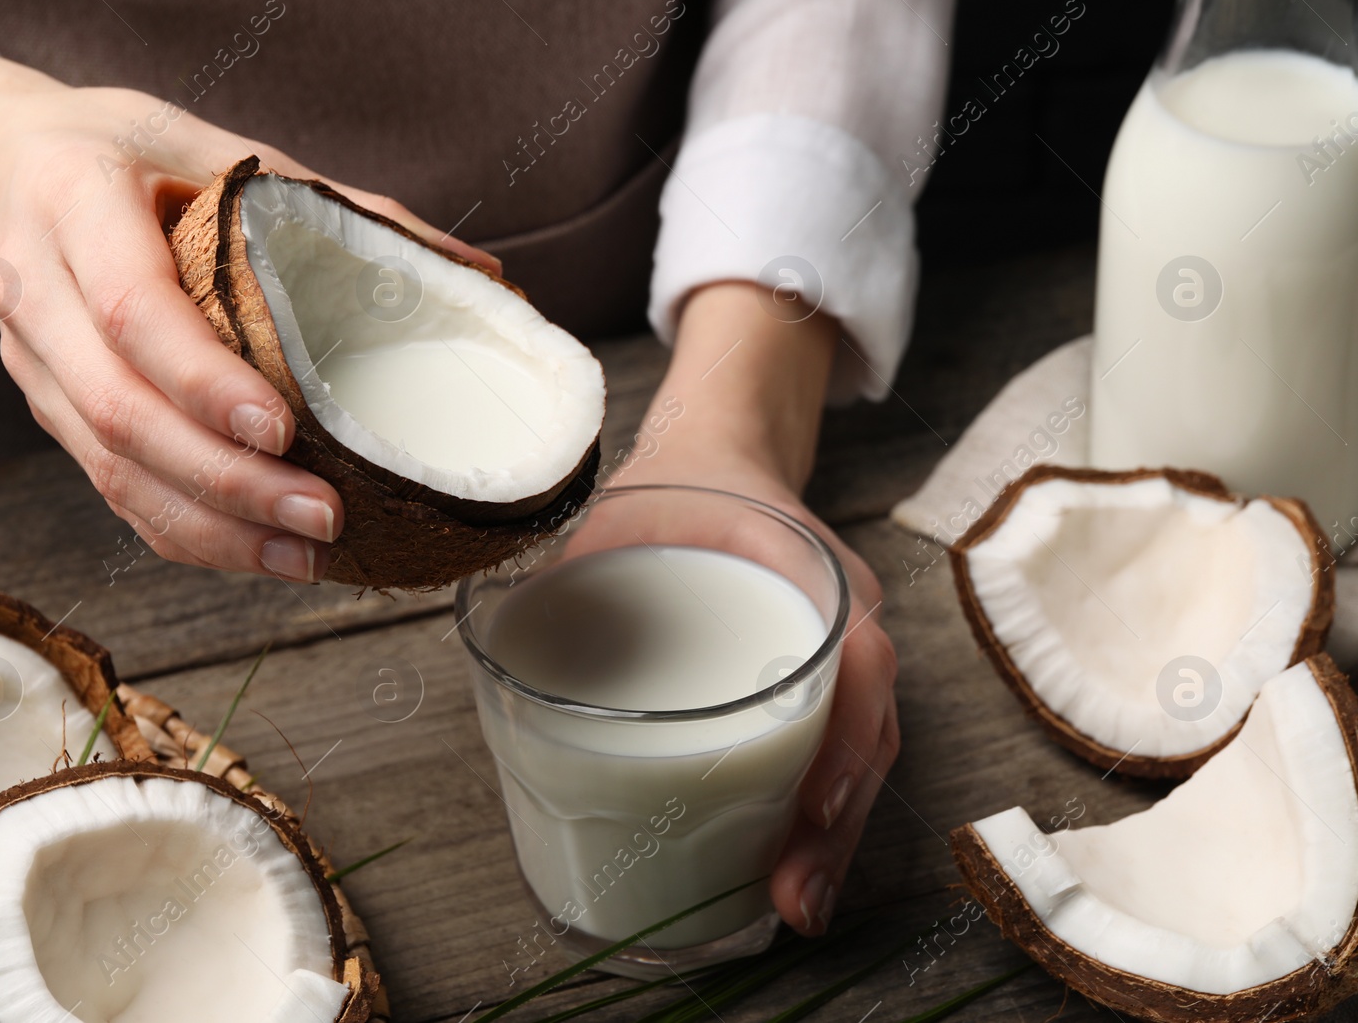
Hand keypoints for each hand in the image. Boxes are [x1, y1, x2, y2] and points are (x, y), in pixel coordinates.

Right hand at [0, 30, 495, 579]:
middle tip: (324, 515)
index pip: (131, 309)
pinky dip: (187, 531)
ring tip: (305, 554)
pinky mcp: (50, 411)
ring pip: (109, 469)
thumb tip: (471, 272)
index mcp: (74, 203)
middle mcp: (37, 291)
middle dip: (225, 479)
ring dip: (212, 525)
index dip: (203, 380)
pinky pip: (111, 488)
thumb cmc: (122, 154)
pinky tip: (258, 552)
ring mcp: (34, 362)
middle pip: (119, 412)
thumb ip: (334, 210)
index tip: (282, 428)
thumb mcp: (217, 148)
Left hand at [604, 283, 897, 936]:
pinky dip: (814, 813)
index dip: (844, 740)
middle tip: (793, 898)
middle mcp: (838, 616)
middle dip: (836, 824)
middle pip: (868, 728)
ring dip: (829, 835)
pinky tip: (779, 868)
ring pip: (857, 753)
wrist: (715, 455)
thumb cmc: (674, 485)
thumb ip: (565, 558)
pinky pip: (831, 752)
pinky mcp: (807, 683)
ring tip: (791, 903)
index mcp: (807, 566)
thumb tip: (489, 629)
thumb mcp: (620, 505)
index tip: (810, 810)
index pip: (858, 655)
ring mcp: (831, 654)